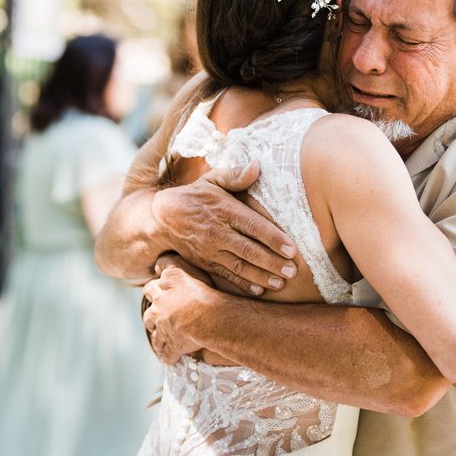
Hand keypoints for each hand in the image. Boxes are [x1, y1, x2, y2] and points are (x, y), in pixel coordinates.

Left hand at [142, 266, 217, 363]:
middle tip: (156, 316)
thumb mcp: (183, 271)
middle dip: (152, 315)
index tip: (156, 291)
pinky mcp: (171, 345)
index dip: (154, 289)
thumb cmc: (201, 292)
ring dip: (157, 336)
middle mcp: (160, 307)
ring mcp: (164, 328)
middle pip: (149, 313)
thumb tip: (157, 263)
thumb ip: (169, 264)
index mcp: (164, 288)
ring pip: (155, 334)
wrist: (208, 318)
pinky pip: (166, 353)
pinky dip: (167, 356)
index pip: (152, 287)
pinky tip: (170, 358)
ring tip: (161, 338)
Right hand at [151, 162, 296, 294]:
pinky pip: (226, 276)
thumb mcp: (212, 180)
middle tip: (293, 271)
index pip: (252, 226)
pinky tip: (259, 290)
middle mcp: (217, 232)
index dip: (273, 238)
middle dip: (271, 262)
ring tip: (280, 283)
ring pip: (239, 267)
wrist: (163, 219)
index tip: (292, 249)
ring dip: (261, 276)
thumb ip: (235, 175)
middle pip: (248, 250)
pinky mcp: (205, 263)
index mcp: (224, 210)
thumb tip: (257, 165)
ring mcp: (210, 251)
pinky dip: (242, 285)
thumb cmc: (195, 196)